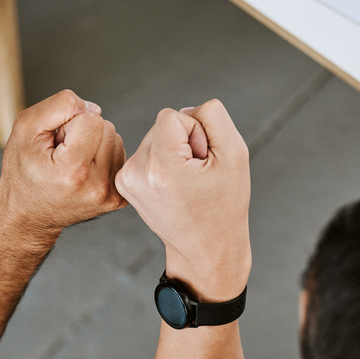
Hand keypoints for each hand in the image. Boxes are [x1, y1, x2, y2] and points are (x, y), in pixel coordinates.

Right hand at [0, 90, 127, 242]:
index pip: (93, 119)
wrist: (28, 214)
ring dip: (94, 144)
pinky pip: (120, 157)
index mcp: (73, 171)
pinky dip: (103, 157)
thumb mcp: (25, 128)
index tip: (56, 143)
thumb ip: (59, 105)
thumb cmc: (22, 171)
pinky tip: (84, 171)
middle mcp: (96, 187)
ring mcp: (110, 196)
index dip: (70, 123)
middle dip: (84, 133)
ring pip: (116, 140)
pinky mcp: (118, 199)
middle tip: (62, 154)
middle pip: (107, 128)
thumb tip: (94, 108)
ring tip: (71, 162)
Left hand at [115, 99, 250, 300]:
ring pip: (155, 137)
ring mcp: (126, 179)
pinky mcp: (124, 183)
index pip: (173, 115)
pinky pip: (148, 152)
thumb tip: (186, 110)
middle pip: (162, 125)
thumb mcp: (235, 153)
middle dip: (184, 143)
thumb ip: (212, 116)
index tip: (203, 163)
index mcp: (161, 166)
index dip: (197, 134)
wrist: (206, 248)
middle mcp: (136, 172)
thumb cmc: (225, 205)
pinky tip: (174, 186)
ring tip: (187, 183)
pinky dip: (163, 163)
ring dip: (174, 153)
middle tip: (197, 176)